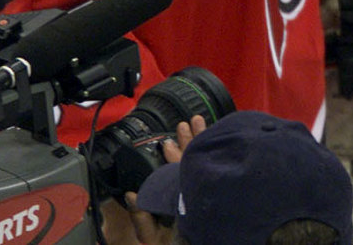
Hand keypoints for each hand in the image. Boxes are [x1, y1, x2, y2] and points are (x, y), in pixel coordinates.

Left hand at [124, 115, 206, 244]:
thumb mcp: (151, 235)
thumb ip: (141, 217)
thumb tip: (131, 194)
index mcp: (178, 199)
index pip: (174, 172)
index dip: (172, 155)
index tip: (168, 141)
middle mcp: (193, 192)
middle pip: (190, 162)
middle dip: (188, 141)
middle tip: (186, 122)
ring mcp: (207, 190)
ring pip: (204, 160)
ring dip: (201, 139)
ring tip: (198, 119)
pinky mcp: (221, 193)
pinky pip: (219, 168)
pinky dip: (218, 150)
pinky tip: (218, 135)